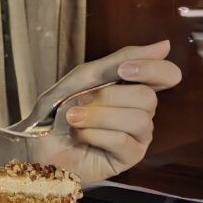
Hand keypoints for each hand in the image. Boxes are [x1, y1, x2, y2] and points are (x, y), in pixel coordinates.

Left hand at [29, 40, 181, 184]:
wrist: (37, 141)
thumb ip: (120, 60)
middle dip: (108, 97)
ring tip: (74, 119)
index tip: (123, 71)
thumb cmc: (58, 108)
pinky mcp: (129, 157)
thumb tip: (165, 45)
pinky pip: (123, 140)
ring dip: (97, 116)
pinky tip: (80, 136)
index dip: (151, 70)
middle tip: (81, 100)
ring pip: (138, 120)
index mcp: (133, 87)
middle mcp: (141, 111)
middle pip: (148, 97)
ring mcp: (137, 136)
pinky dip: (94, 134)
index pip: (166, 74)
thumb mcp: (85, 77)